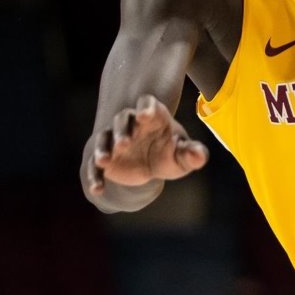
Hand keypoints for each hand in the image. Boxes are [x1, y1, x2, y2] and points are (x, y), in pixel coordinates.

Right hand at [87, 94, 208, 195]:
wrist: (150, 165)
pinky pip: (95, 165)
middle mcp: (131, 124)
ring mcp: (114, 140)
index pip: (148, 104)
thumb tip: (199, 155)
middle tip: (125, 143)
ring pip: (105, 137)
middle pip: (123, 119)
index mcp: (153, 117)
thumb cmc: (170, 153)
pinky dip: (95, 175)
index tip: (146, 115)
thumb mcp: (183, 155)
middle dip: (122, 130)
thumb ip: (193, 153)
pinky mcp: (105, 159)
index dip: (147, 107)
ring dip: (103, 148)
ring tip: (104, 160)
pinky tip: (97, 190)